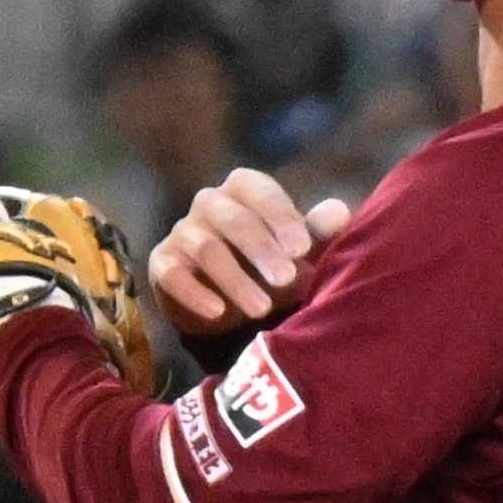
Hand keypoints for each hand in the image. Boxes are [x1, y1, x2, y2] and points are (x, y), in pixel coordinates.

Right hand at [153, 167, 351, 332]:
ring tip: (261, 308)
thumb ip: (317, 233)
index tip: (302, 247)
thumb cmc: (271, 265)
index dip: (279, 216)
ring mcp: (183, 232)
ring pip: (206, 248)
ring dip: (235, 279)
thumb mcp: (299, 251)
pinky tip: (216, 311)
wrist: (227, 301)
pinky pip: (172, 274)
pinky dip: (193, 293)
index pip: (258, 190)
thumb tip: (339, 211)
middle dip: (260, 248)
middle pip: (232, 218)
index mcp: (244, 192)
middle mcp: (210, 204)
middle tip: (286, 277)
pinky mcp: (163, 264)